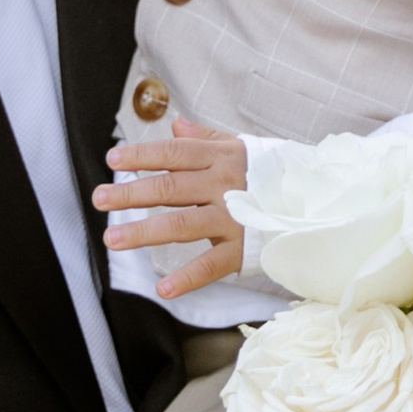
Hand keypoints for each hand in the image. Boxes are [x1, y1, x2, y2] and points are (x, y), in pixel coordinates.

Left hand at [94, 120, 247, 299]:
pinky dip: (187, 278)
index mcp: (219, 157)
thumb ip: (203, 137)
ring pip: (182, 225)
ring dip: (144, 232)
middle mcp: (223, 185)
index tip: (113, 160)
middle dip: (131, 193)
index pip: (174, 154)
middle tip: (100, 198)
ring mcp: (233, 218)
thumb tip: (174, 123)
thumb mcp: (237, 148)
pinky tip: (162, 288)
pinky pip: (211, 265)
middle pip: (170, 188)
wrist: (312, 203)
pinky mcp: (241, 249)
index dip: (142, 155)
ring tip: (112, 238)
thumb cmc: (264, 175)